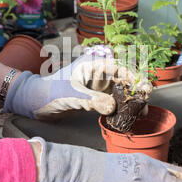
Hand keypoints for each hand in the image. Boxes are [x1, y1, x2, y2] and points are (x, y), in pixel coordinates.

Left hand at [4, 49, 151, 118]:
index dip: (133, 76)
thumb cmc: (50, 92)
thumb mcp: (71, 95)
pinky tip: (128, 116)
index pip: (118, 67)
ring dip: (130, 100)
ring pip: (120, 91)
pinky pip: (112, 101)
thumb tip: (113, 108)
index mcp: (93, 64)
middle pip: (123, 79)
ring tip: (142, 112)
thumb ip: (92, 100)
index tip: (143, 87)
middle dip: (136, 89)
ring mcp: (96, 86)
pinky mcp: (94, 97)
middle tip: (146, 101)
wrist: (36, 102)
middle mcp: (98, 73)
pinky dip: (121, 108)